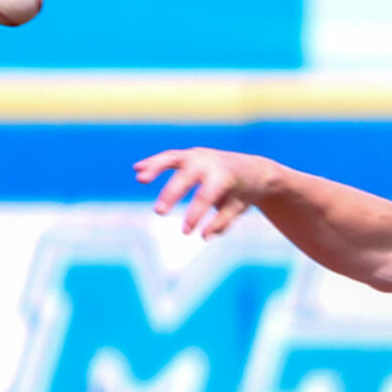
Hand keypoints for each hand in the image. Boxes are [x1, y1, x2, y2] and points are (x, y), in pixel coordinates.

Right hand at [133, 148, 280, 237]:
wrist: (254, 169)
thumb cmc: (245, 193)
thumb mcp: (238, 208)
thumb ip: (223, 222)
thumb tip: (204, 236)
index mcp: (225, 176)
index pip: (206, 195)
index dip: (195, 214)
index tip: (186, 232)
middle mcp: (210, 162)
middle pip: (187, 176)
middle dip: (172, 193)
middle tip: (159, 211)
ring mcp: (198, 155)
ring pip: (173, 158)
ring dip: (155, 167)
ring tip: (140, 179)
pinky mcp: (190, 155)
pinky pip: (169, 157)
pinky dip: (154, 163)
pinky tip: (137, 171)